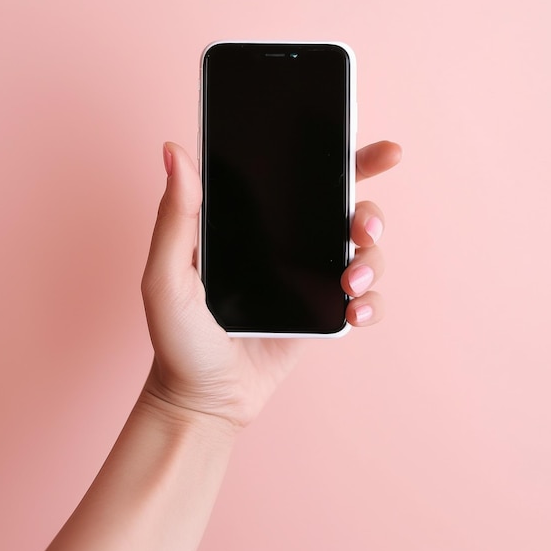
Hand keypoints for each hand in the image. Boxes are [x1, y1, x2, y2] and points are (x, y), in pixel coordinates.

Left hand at [141, 140, 400, 430]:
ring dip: (371, 261)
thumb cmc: (178, 339)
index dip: (345, 158)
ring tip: (349, 285)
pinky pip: (366, 298)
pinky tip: (355, 313)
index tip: (383, 152)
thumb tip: (175, 151)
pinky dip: (372, 302)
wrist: (205, 399)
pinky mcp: (324, 312)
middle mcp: (287, 243)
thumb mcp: (168, 278)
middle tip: (362, 230)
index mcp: (253, 223)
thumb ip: (176, 218)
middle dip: (369, 213)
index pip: (302, 177)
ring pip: (364, 253)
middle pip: (347, 210)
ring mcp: (309, 278)